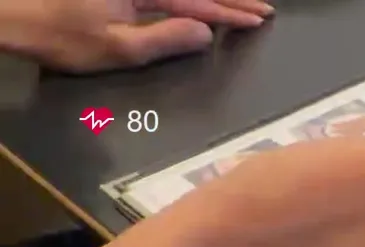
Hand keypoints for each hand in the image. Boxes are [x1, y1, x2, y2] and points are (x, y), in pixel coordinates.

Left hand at [0, 0, 271, 72]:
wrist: (11, 14)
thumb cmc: (59, 35)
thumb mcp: (115, 47)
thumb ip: (164, 39)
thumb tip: (206, 33)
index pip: (199, 4)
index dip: (231, 13)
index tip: (259, 20)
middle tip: (262, 8)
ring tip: (237, 3)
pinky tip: (195, 8)